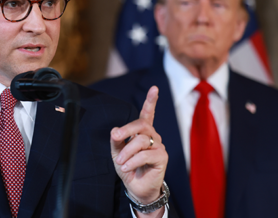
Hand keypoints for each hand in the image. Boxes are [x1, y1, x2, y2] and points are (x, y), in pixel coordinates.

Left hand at [111, 86, 167, 206]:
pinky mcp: (162, 157)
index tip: (154, 88)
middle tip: (116, 136)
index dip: (151, 101)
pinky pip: (145, 155)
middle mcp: (153, 136)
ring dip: (126, 152)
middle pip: (141, 125)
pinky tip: (126, 167)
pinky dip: (132, 161)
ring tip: (120, 162)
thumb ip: (116, 140)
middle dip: (126, 129)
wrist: (136, 188)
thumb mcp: (117, 153)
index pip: (147, 114)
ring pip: (141, 141)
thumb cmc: (128, 167)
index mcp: (143, 132)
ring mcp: (159, 146)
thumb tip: (114, 130)